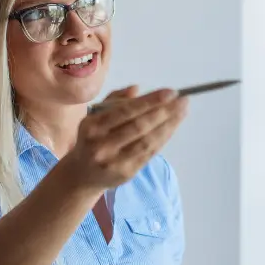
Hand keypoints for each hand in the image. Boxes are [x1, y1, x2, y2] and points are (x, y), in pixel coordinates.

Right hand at [63, 85, 188, 190]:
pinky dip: (163, 139)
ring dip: (168, 125)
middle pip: (139, 126)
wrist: (81, 175)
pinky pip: (149, 153)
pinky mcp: (125, 173)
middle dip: (164, 112)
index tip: (170, 92)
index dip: (150, 101)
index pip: (125, 111)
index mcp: (92, 126)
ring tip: (182, 112)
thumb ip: (114, 101)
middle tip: (183, 101)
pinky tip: (172, 127)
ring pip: (147, 141)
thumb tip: (137, 89)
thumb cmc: (92, 139)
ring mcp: (113, 161)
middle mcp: (101, 145)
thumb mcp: (95, 117)